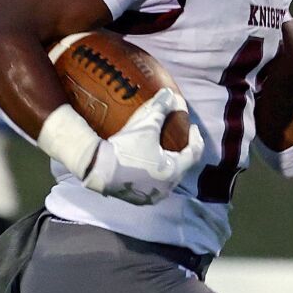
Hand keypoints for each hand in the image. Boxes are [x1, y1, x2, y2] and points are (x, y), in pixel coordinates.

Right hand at [83, 89, 204, 204]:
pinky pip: (154, 185)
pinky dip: (156, 174)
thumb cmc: (125, 148)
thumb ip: (160, 108)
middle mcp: (167, 187)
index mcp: (173, 170)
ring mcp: (153, 196)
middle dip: (182, 151)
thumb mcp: (145, 125)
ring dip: (169, 164)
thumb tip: (170, 94)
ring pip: (168, 178)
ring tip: (164, 151)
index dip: (195, 138)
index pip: (194, 153)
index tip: (192, 127)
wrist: (97, 168)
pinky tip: (149, 166)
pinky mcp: (139, 199)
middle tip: (178, 138)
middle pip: (182, 166)